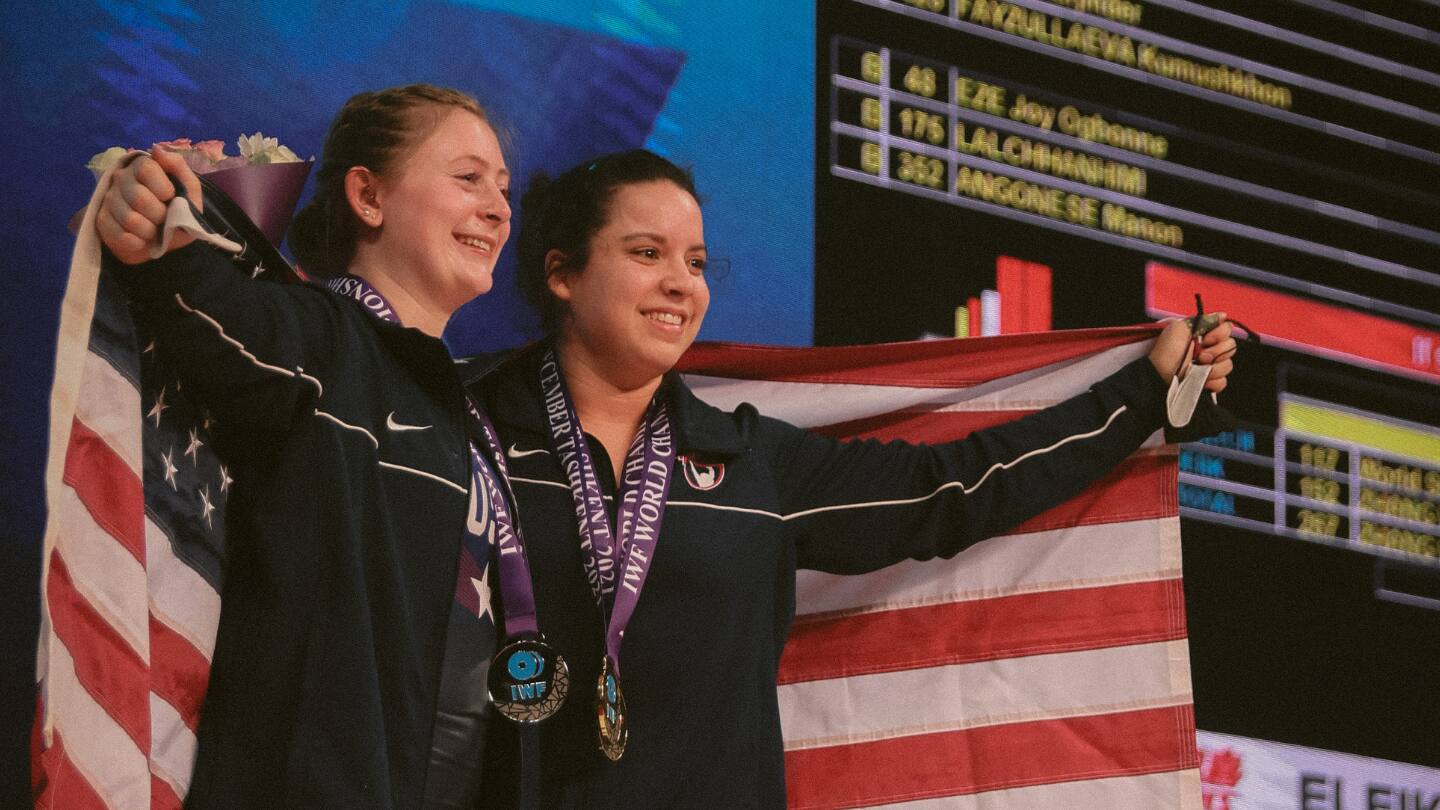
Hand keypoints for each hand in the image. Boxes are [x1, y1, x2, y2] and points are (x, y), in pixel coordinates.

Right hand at [95, 146, 202, 264]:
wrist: (166, 240)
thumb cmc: (178, 210)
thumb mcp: (189, 188)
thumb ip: (177, 166)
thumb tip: (157, 149)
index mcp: (141, 166)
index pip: (146, 169)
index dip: (162, 188)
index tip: (170, 197)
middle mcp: (121, 179)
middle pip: (139, 197)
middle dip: (160, 214)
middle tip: (164, 218)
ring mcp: (108, 200)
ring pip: (130, 219)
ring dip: (150, 230)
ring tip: (153, 229)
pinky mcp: (101, 221)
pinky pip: (121, 236)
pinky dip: (138, 242)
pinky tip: (141, 239)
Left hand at [1148, 315, 1236, 393]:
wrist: (1158, 373)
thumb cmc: (1165, 349)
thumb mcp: (1180, 327)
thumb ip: (1203, 320)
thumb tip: (1223, 315)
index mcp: (1204, 334)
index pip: (1227, 329)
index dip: (1220, 334)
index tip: (1205, 339)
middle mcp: (1210, 348)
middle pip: (1231, 347)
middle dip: (1216, 352)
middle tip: (1200, 356)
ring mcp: (1210, 366)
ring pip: (1228, 365)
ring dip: (1214, 368)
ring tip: (1196, 368)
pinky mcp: (1208, 382)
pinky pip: (1222, 382)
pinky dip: (1213, 382)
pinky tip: (1202, 380)